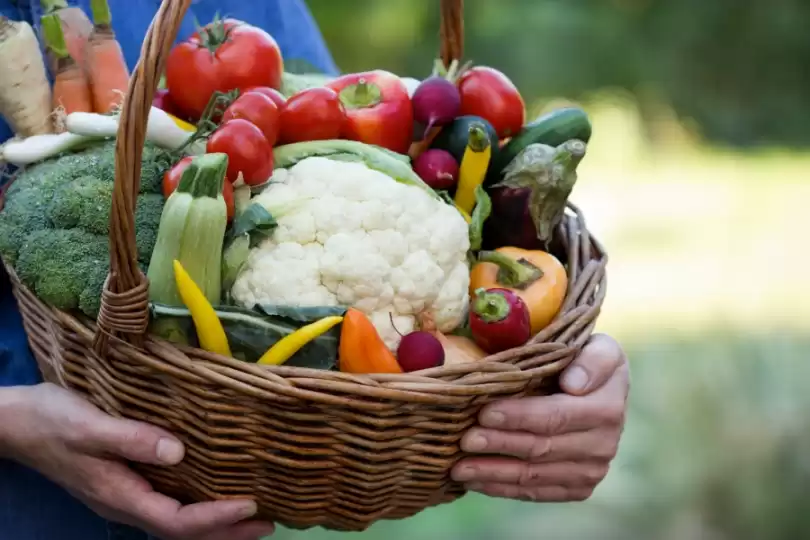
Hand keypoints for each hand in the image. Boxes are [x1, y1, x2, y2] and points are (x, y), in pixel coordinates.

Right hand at [0, 383, 274, 539]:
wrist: (17, 423)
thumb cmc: (53, 421)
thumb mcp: (91, 425)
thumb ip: (132, 440)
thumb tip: (178, 452)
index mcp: (121, 495)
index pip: (177, 519)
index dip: (215, 517)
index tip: (251, 506)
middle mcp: (127, 502)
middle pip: (183, 529)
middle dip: (226, 530)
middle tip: (268, 523)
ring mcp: (125, 494)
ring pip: (177, 518)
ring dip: (215, 522)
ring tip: (253, 516)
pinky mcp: (125, 481)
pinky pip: (169, 502)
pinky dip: (197, 505)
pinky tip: (213, 491)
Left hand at [451, 334, 628, 501]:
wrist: (598, 389)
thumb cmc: (585, 358)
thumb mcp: (598, 346)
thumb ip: (593, 359)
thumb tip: (574, 384)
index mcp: (608, 406)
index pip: (556, 416)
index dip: (519, 416)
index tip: (485, 412)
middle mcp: (604, 444)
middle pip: (540, 448)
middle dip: (498, 445)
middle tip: (464, 441)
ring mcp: (591, 470)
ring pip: (534, 475)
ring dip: (493, 473)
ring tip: (459, 468)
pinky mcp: (577, 488)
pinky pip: (536, 493)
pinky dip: (502, 488)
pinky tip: (475, 482)